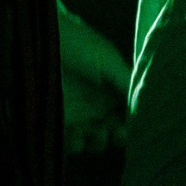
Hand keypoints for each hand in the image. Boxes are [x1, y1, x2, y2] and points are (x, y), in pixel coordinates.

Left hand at [59, 5, 131, 154]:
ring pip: (92, 140)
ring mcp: (74, 114)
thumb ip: (127, 81)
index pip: (126, 115)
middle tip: (115, 133)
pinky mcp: (53, 121)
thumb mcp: (107, 58)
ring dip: (97, 142)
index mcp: (109, 89)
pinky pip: (67, 142)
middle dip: (116, 137)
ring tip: (94, 132)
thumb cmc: (76, 44)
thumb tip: (146, 105)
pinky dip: (75, 145)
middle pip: (111, 132)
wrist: (39, 40)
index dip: (132, 125)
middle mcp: (94, 104)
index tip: (132, 127)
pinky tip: (76, 135)